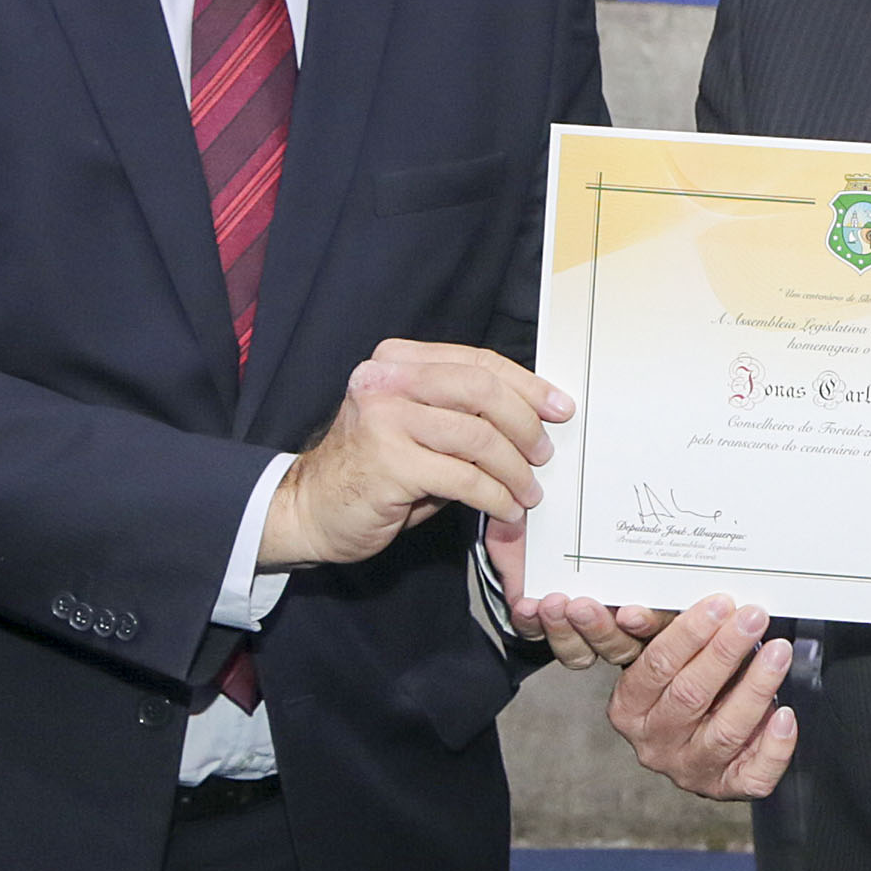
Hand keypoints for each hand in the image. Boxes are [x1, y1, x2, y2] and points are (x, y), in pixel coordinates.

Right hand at [265, 340, 567, 568]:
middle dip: (525, 425)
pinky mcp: (389, 463)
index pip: (477, 362)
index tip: (560, 408)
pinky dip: (495, 496)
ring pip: (479, 437)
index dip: (526, 385)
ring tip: (527, 490)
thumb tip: (534, 415)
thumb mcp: (418, 425)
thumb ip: (462, 411)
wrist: (310, 509)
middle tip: (543, 455)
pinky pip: (465, 478)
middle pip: (481, 390)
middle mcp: (386, 381)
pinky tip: (505, 509)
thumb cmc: (375, 469)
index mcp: (397, 361)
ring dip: (514, 469)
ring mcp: (383, 419)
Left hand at [481, 517, 671, 669]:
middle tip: (583, 606)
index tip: (631, 612)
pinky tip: (528, 605)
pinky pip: (535, 636)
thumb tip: (670, 478)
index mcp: (643, 590)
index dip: (648, 624)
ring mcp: (576, 623)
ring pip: (581, 653)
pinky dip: (531, 623)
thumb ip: (626, 502)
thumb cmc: (575, 505)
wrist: (526, 507)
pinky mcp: (537, 621)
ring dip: (566, 633)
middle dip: (601, 631)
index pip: (657, 621)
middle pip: (620, 647)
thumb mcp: (604, 500)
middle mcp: (613, 614)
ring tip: (552, 604)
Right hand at [606, 595, 797, 799]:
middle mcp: (655, 744)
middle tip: (753, 619)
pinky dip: (774, 746)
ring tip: (778, 652)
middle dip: (725, 652)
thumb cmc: (681, 683)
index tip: (720, 605)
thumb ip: (653, 629)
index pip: (656, 668)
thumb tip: (632, 612)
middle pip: (691, 696)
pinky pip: (754, 774)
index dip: (689, 634)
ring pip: (726, 731)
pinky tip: (786, 714)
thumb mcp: (662, 653)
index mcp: (629, 710)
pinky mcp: (726, 786)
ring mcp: (690, 769)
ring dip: (756, 686)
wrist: (697, 734)